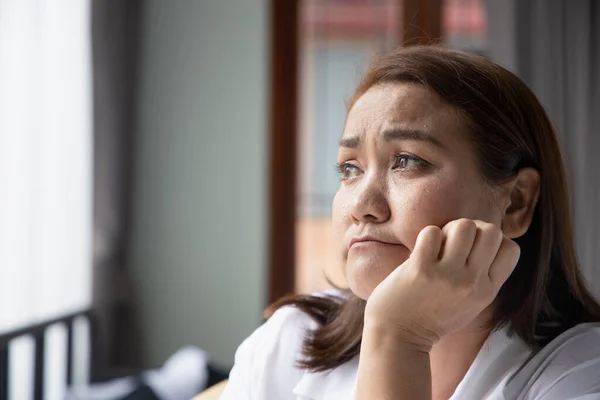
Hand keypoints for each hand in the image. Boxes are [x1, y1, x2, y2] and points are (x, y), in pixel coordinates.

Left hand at [364, 219, 519, 350]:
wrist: (397, 335)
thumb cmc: (432, 315)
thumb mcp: (471, 302)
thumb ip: (482, 276)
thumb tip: (486, 234)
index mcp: (488, 291)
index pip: (511, 249)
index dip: (493, 240)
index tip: (474, 247)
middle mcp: (472, 283)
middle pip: (491, 231)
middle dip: (473, 228)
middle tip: (454, 242)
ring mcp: (448, 275)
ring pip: (463, 225)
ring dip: (448, 229)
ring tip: (437, 245)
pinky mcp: (421, 268)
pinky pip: (432, 232)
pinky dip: (426, 235)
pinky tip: (420, 251)